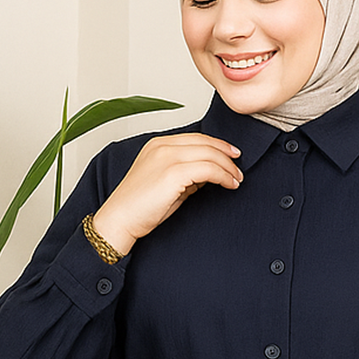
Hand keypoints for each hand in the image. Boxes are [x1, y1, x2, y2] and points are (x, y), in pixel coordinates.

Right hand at [89, 133, 242, 253]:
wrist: (120, 220)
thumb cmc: (140, 207)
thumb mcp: (165, 184)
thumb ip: (185, 175)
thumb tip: (207, 176)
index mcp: (158, 145)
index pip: (195, 138)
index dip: (217, 145)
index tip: (231, 155)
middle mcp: (163, 146)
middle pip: (205, 142)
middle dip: (226, 154)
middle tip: (239, 168)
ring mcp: (167, 157)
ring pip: (209, 154)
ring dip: (227, 167)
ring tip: (237, 179)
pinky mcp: (173, 173)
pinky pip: (208, 169)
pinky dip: (223, 176)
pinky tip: (229, 184)